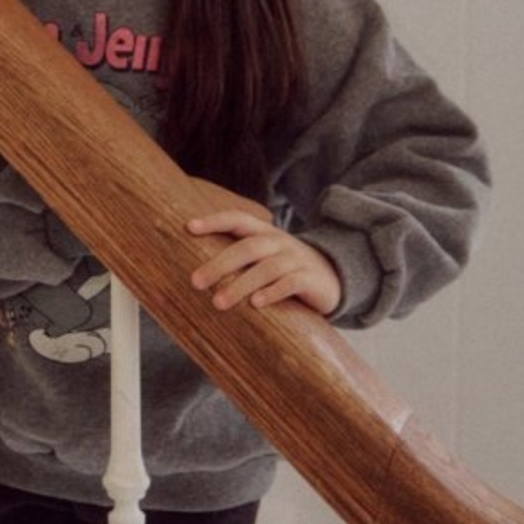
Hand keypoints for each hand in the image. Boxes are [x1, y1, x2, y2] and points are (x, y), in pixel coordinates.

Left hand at [187, 205, 341, 316]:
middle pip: (248, 247)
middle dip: (220, 264)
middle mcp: (280, 243)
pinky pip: (291, 284)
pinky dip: (272, 292)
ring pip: (267, 268)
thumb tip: (195, 269)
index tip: (189, 227)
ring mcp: (296, 260)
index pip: (237, 219)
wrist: (335, 277)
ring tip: (219, 303)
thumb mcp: (264, 257)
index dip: (214, 221)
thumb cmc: (286, 269)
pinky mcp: (310, 280)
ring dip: (240, 285)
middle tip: (196, 282)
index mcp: (264, 233)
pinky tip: (256, 304)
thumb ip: (239, 257)